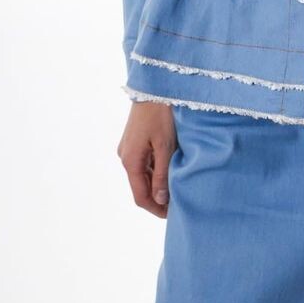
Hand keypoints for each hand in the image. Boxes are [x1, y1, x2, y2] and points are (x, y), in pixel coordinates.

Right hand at [117, 100, 177, 216]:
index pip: (141, 196)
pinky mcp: (135, 141)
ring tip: (177, 190)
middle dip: (157, 199)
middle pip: (141, 187)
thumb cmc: (161, 114)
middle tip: (178, 205)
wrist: (154, 86)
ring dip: (157, 185)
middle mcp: (125, 157)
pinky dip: (156, 172)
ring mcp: (129, 148)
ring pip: (143, 175)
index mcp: (130, 161)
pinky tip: (171, 172)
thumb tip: (160, 200)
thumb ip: (162, 174)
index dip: (155, 209)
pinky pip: (144, 163)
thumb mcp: (165, 146)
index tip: (172, 216)